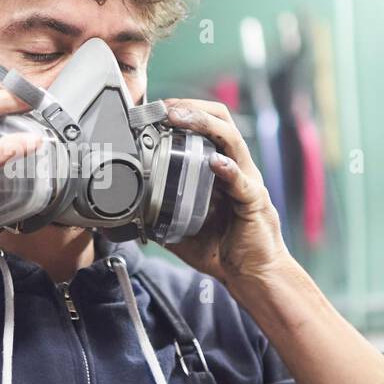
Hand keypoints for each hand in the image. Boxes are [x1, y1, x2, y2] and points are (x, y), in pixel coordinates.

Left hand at [161, 98, 288, 287]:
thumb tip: (130, 215)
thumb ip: (161, 218)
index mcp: (219, 171)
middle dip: (193, 108)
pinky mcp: (254, 202)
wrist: (253, 276)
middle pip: (221, 122)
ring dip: (205, 125)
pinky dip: (228, 169)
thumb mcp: (182, 230)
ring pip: (232, 140)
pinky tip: (215, 163)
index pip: (206, 128)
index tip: (155, 111)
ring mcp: (247, 182)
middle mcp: (236, 168)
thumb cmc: (224, 250)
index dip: (184, 113)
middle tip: (165, 107)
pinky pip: (242, 181)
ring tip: (182, 118)